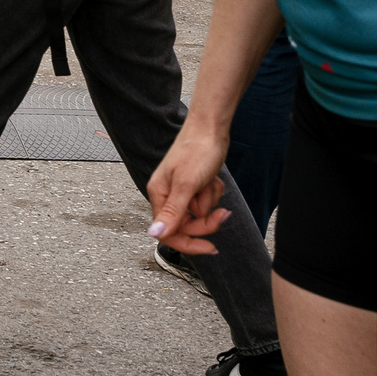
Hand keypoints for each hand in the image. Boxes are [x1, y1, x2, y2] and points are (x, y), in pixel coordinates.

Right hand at [142, 122, 233, 254]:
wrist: (211, 128)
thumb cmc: (197, 151)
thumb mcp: (186, 185)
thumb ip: (172, 212)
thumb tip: (154, 234)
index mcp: (159, 194)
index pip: (169, 232)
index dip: (189, 243)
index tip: (211, 247)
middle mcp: (167, 194)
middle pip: (186, 225)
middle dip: (206, 221)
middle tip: (222, 213)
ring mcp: (181, 190)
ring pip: (198, 213)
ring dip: (210, 202)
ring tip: (211, 183)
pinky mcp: (194, 185)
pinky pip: (205, 201)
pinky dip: (213, 193)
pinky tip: (213, 178)